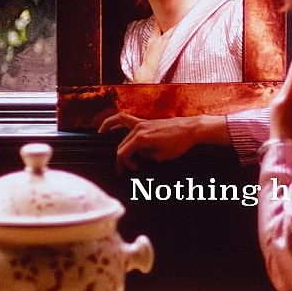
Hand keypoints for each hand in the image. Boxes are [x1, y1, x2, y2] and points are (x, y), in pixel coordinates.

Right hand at [99, 112, 228, 171]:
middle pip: (121, 143)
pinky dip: (118, 121)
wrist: (191, 129)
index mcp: (141, 138)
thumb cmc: (179, 143)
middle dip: (122, 157)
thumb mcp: (161, 157)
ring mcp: (142, 122)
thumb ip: (146, 156)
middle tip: (127, 167)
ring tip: (100, 132)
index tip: (126, 171)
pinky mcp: (146, 121)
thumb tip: (139, 155)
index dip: (122, 164)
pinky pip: (127, 119)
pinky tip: (115, 125)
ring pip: (119, 124)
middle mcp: (139, 128)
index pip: (122, 152)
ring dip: (109, 127)